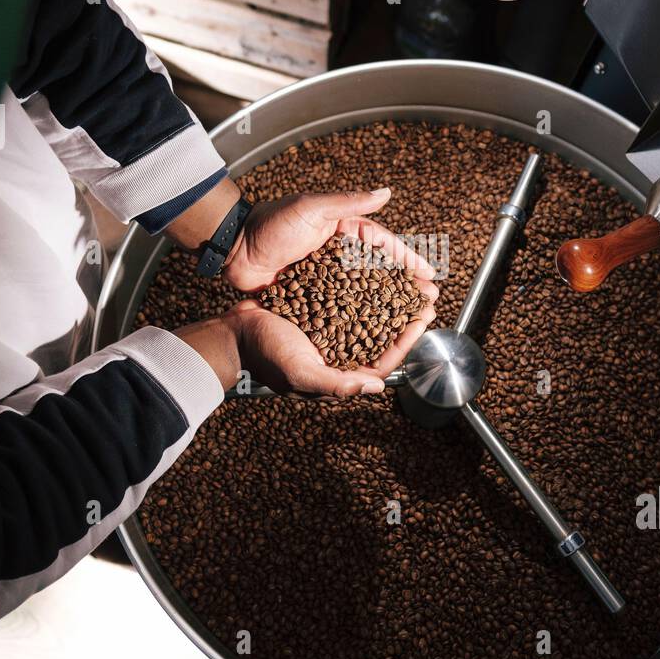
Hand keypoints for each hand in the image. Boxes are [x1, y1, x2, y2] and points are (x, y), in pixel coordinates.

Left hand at [222, 188, 439, 299]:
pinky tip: (375, 332)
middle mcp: (340, 256)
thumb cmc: (270, 223)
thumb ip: (348, 202)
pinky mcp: (314, 297)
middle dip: (406, 287)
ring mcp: (328, 278)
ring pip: (365, 294)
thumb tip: (386, 193)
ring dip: (388, 306)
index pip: (384, 246)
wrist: (235, 248)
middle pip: (381, 273)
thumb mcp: (311, 207)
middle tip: (429, 301)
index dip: (408, 260)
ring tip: (410, 319)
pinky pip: (341, 309)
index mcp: (344, 231)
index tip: (429, 273)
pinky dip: (359, 319)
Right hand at [224, 297, 433, 397]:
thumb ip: (337, 384)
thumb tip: (377, 387)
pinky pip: (348, 299)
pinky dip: (364, 287)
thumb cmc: (265, 355)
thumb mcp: (301, 373)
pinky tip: (377, 271)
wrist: (234, 332)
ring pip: (369, 315)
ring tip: (408, 281)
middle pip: (382, 336)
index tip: (423, 319)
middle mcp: (339, 352)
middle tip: (425, 296)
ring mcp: (330, 331)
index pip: (383, 360)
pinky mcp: (320, 310)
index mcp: (340, 373)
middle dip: (404, 317)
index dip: (406, 341)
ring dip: (390, 299)